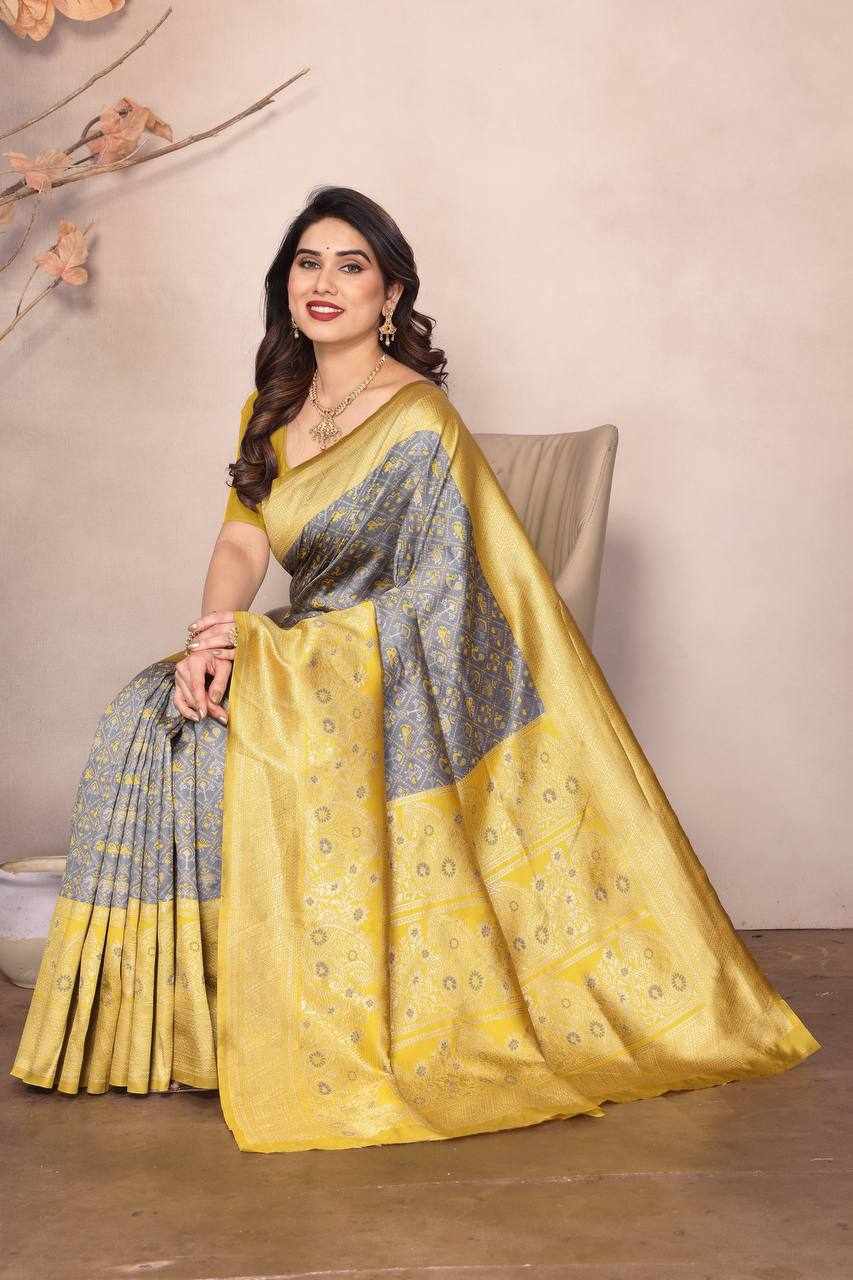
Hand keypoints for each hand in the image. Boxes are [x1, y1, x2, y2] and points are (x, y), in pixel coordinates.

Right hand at [174, 610, 237, 724]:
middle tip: (221, 717)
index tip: (205, 713)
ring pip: (185, 699)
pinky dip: (185, 710)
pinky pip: (178, 700)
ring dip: (198, 711)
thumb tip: (214, 700)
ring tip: (212, 717)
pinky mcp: (177, 684)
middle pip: (192, 694)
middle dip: (206, 708)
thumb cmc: (219, 658)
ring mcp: (178, 676)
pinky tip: (195, 717)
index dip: (201, 700)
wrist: (210, 653)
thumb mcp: (225, 666)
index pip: (196, 685)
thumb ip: (220, 682)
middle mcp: (182, 668)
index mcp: (194, 660)